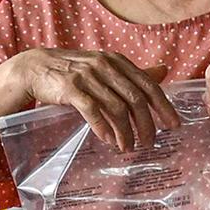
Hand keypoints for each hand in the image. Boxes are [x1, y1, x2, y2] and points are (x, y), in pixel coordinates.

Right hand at [9, 49, 177, 151]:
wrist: (35, 68)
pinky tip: (109, 140)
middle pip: (135, 99)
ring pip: (116, 109)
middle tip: (150, 143)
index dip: (163, 106)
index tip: (174, 125)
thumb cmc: (74, 71)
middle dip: (146, 125)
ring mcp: (88, 77)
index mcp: (117, 61)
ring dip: (125, 132)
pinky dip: (104, 128)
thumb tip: (164, 71)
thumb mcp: (105, 67)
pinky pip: (93, 111)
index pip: (148, 84)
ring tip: (128, 147)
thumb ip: (133, 73)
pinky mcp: (71, 89)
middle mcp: (105, 66)